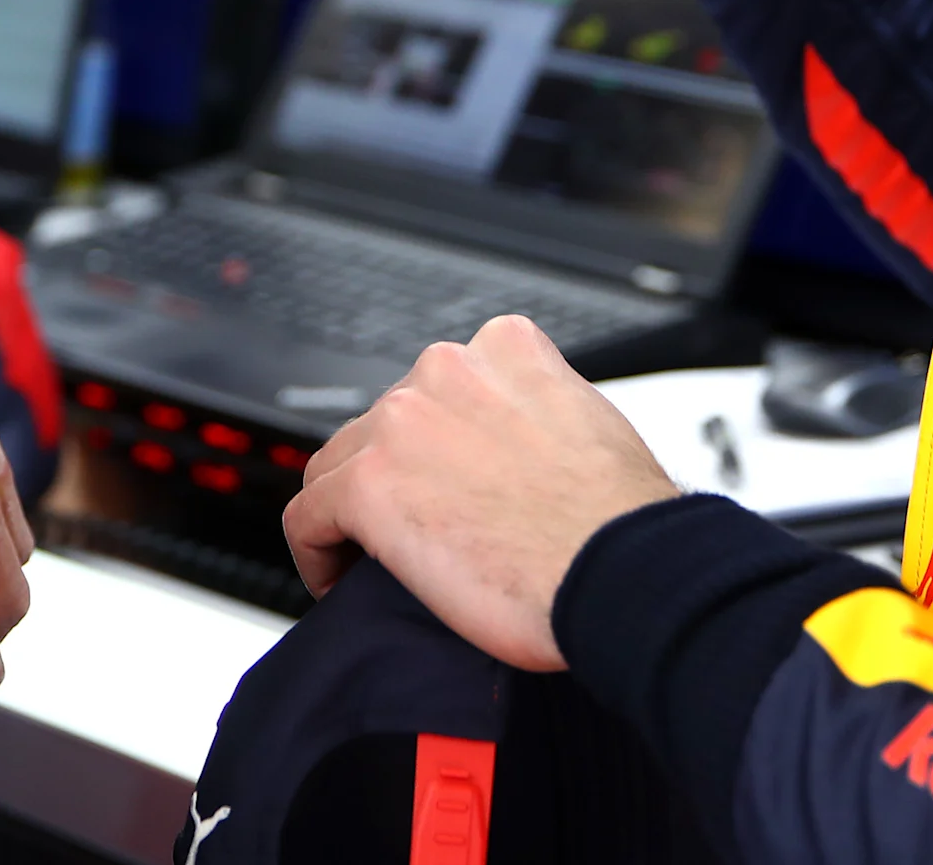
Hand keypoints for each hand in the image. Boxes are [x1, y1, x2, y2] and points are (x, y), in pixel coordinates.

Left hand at [279, 316, 678, 671]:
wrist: (624, 570)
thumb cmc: (622, 523)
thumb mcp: (591, 427)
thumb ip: (540, 417)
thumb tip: (521, 454)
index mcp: (505, 348)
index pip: (438, 386)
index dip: (433, 443)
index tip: (440, 485)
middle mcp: (446, 369)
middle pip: (384, 424)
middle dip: (392, 477)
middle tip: (415, 535)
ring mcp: (402, 422)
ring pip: (338, 465)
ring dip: (349, 513)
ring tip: (370, 565)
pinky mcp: (370, 486)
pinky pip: (309, 515)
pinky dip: (317, 551)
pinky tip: (341, 583)